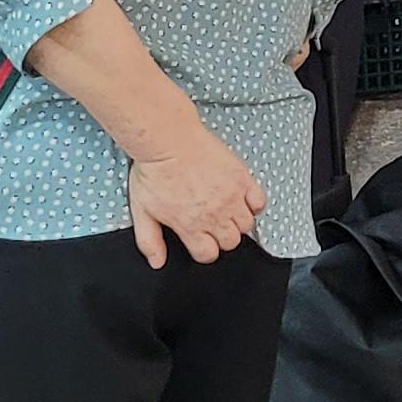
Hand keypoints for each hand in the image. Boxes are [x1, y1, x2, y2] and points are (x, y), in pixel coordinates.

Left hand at [128, 131, 264, 271]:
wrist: (169, 140)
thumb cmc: (154, 170)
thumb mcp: (142, 211)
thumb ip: (149, 240)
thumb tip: (156, 261)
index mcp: (190, 225)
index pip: (209, 254)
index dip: (204, 250)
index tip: (201, 242)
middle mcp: (214, 214)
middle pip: (231, 242)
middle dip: (221, 237)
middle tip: (213, 225)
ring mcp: (231, 197)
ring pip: (247, 225)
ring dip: (237, 222)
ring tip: (226, 211)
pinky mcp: (242, 178)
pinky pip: (259, 201)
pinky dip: (253, 204)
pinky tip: (241, 199)